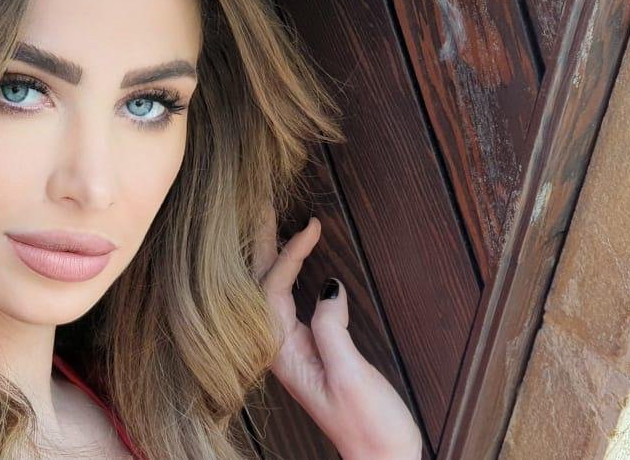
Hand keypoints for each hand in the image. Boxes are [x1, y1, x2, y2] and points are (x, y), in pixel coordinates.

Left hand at [253, 204, 421, 459]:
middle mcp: (279, 351)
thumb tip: (327, 287)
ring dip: (272, 257)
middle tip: (262, 205)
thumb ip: (331, 329)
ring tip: (270, 224)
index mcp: (282, 354)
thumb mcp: (350, 375)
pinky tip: (296, 265)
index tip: (309, 225)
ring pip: (272, 294)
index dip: (288, 254)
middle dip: (261, 245)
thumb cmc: (369, 424)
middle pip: (260, 287)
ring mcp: (292, 352)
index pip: (272, 290)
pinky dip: (289, 276)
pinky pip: (288, 305)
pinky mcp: (309, 355)